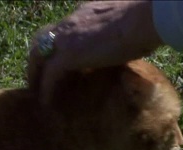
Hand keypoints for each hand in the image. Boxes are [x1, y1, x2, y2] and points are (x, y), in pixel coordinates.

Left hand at [28, 0, 162, 102]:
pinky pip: (50, 75)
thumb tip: (133, 49)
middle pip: (41, 40)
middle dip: (37, 59)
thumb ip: (119, 37)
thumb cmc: (146, 23)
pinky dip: (47, 89)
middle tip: (37, 78)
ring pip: (38, 57)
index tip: (58, 59)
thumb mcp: (127, 27)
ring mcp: (67, 37)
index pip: (63, 30)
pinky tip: (47, 103)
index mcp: (84, 14)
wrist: (144, 19)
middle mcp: (71, 22)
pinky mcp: (68, 54)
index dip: (57, 45)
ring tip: (38, 93)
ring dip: (36, 75)